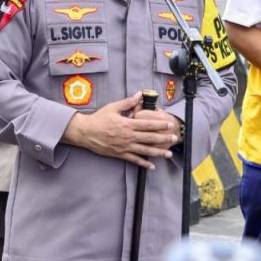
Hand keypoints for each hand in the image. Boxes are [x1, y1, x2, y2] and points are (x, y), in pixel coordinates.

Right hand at [62, 92, 179, 169]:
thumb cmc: (99, 119)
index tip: (169, 124)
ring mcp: (125, 146)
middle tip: (174, 138)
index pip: (147, 124)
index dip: (160, 125)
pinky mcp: (120, 154)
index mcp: (127, 124)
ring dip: (158, 152)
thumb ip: (128, 102)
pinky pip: (134, 160)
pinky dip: (143, 163)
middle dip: (163, 138)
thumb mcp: (113, 107)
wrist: (85, 132)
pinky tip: (152, 166)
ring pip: (145, 150)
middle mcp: (128, 136)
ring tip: (168, 154)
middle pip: (149, 138)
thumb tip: (139, 94)